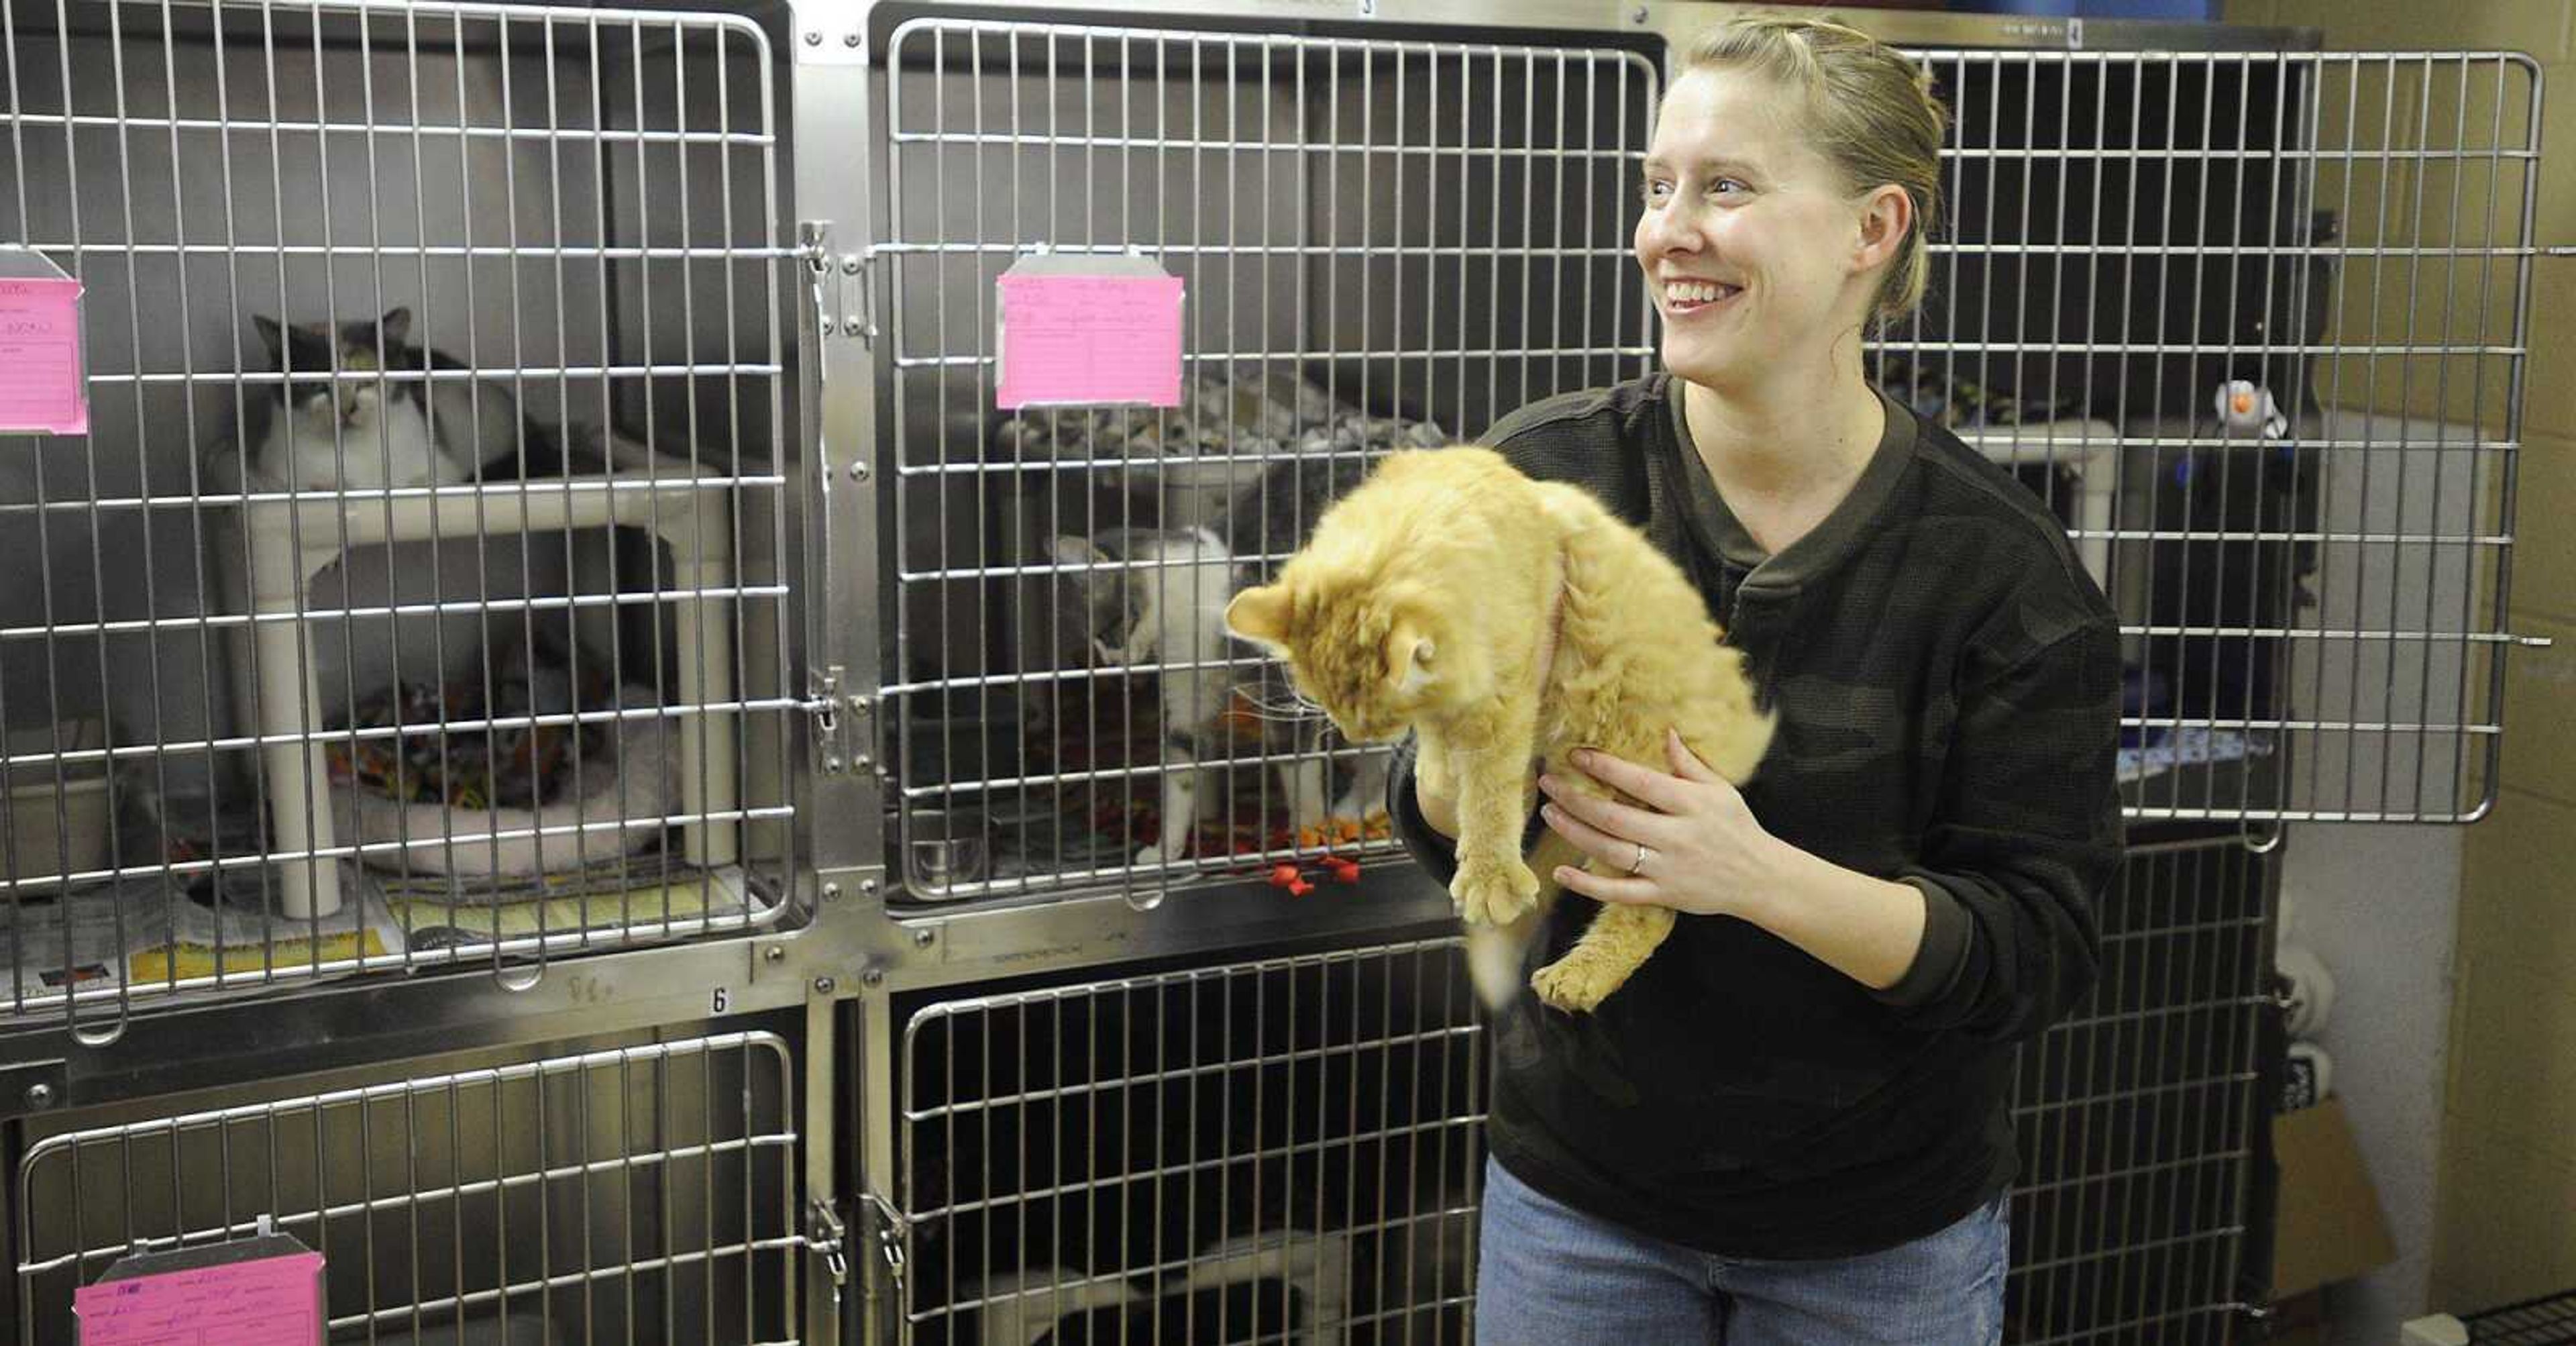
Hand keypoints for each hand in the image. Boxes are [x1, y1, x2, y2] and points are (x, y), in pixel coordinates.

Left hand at [1537, 729, 1782, 918]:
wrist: (1761, 878)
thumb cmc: (1737, 828)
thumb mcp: (1719, 790)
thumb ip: (1689, 764)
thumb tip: (1666, 732)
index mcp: (1689, 804)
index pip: (1639, 782)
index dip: (1604, 767)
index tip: (1575, 755)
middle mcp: (1676, 836)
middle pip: (1615, 817)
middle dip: (1576, 799)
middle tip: (1548, 784)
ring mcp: (1667, 869)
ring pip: (1611, 851)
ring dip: (1575, 833)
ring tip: (1550, 814)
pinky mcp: (1663, 895)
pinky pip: (1619, 893)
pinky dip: (1587, 886)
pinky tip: (1560, 873)